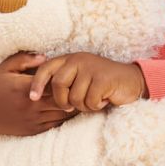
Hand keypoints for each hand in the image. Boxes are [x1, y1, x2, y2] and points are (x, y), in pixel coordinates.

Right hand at [0, 52, 75, 137]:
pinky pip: (57, 123)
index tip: (72, 72)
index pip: (53, 83)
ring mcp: (33, 120)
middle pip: (62, 100)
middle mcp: (30, 106)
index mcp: (24, 88)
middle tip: (81, 84)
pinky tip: (70, 107)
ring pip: (63, 114)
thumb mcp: (6, 67)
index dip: (66, 78)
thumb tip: (46, 57)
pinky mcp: (35, 130)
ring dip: (73, 105)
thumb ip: (25, 59)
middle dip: (74, 92)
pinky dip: (65, 116)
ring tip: (79, 95)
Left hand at [29, 52, 146, 112]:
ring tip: (94, 100)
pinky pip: (90, 101)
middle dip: (63, 101)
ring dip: (83, 105)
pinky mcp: (103, 79)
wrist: (131, 81)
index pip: (46, 69)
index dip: (37, 84)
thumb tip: (41, 96)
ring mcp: (92, 68)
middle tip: (71, 106)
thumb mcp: (79, 78)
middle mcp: (79, 60)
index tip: (33, 98)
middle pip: (58, 84)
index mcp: (70, 59)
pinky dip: (96, 106)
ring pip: (75, 97)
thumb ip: (64, 81)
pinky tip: (104, 99)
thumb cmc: (101, 84)